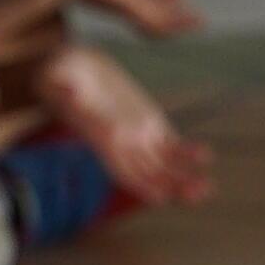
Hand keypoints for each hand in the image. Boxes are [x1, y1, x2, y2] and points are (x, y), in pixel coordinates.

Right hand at [36, 46, 213, 206]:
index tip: (159, 198)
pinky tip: (205, 156)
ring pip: (164, 165)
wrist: (75, 66)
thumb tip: (72, 92)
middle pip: (149, 175)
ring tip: (206, 187)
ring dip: (184, 178)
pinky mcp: (150, 122)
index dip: (139, 185)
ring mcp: (137, 135)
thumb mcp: (58, 76)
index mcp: (101, 139)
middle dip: (172, 187)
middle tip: (198, 193)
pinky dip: (187, 153)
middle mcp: (121, 143)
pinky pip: (171, 144)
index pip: (120, 170)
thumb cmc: (59, 72)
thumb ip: (65, 89)